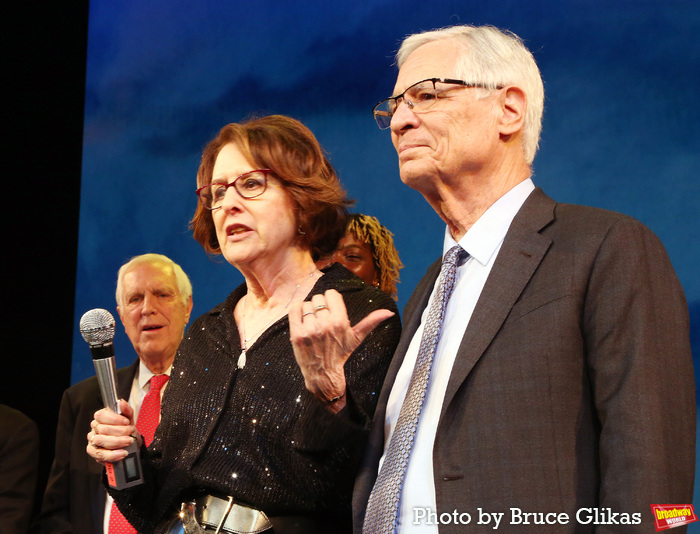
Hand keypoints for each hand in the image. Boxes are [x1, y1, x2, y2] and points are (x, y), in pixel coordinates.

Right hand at [86, 399, 141, 463]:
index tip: (126, 422)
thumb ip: (127, 411)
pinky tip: (122, 453)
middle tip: (131, 433)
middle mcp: (95, 428)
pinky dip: (112, 455)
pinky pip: (100, 454)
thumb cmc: (128, 432)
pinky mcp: (93, 452)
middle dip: (120, 431)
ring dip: (117, 442)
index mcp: (101, 418)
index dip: (114, 419)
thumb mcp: (130, 420)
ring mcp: (93, 440)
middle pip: (103, 429)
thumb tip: (122, 402)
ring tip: (129, 441)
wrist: (131, 447)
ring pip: (101, 441)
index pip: (101, 415)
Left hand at [289, 289, 393, 412]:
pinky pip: (294, 309)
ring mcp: (309, 329)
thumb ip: (371, 321)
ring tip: (313, 323)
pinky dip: (297, 310)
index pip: (331, 294)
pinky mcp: (297, 334)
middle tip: (322, 318)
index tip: (331, 309)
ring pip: (307, 304)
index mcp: (340, 322)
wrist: (323, 373)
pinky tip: (303, 318)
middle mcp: (325, 324)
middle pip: (319, 298)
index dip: (331, 300)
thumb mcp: (356, 337)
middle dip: (321, 306)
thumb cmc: (340, 353)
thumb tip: (389, 312)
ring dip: (309, 311)